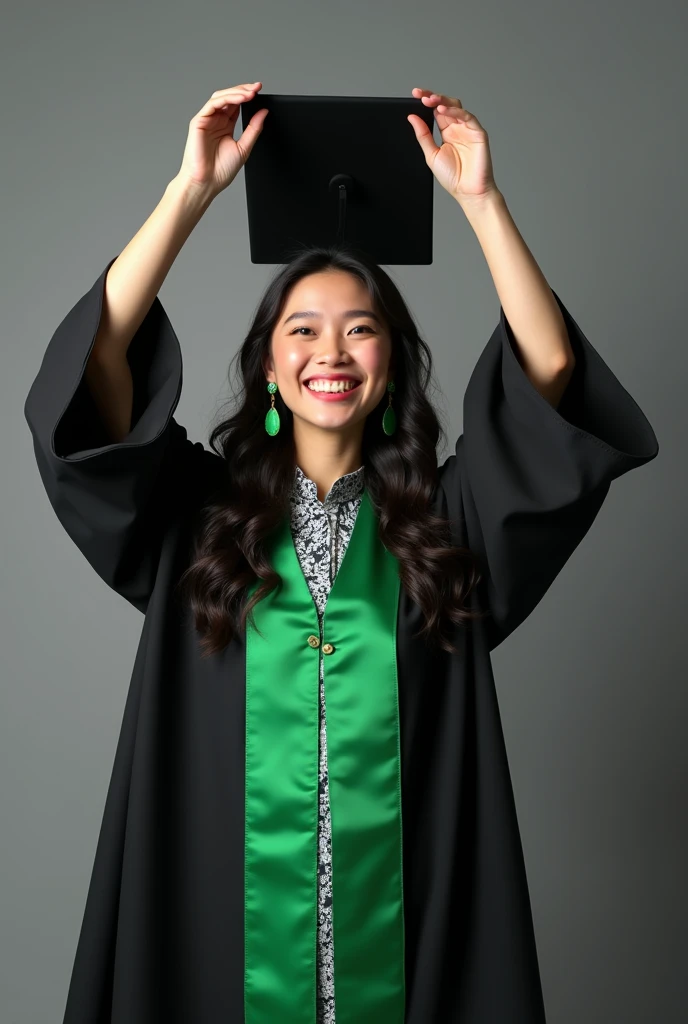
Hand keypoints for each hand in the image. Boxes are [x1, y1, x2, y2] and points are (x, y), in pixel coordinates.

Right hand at [175, 82, 268, 200]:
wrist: (207, 183)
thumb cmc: (221, 170)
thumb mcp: (244, 147)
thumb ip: (254, 129)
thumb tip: (263, 113)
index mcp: (226, 126)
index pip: (237, 105)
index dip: (248, 96)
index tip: (260, 91)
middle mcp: (216, 120)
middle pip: (229, 97)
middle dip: (243, 90)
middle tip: (257, 88)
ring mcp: (207, 120)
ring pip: (221, 97)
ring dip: (236, 92)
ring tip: (250, 93)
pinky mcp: (199, 121)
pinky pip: (213, 104)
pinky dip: (227, 99)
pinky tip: (239, 99)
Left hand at [407, 87, 498, 205]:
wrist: (468, 192)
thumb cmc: (453, 177)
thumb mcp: (431, 155)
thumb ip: (423, 135)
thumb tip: (412, 118)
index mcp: (447, 132)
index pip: (436, 110)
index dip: (426, 101)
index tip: (415, 94)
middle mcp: (457, 128)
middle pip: (445, 105)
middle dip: (433, 97)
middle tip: (421, 96)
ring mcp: (468, 129)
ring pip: (456, 107)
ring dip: (442, 101)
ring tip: (430, 100)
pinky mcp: (478, 133)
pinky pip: (467, 117)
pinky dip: (455, 111)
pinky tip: (443, 110)